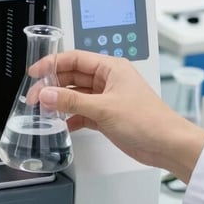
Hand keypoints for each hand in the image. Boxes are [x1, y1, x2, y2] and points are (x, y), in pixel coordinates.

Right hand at [32, 50, 203, 182]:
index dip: (52, 64)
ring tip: (44, 110)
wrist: (168, 145)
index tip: (35, 73)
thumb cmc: (149, 121)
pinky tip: (62, 124)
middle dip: (52, 85)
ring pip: (75, 95)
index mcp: (111, 68)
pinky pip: (82, 112)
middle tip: (35, 97)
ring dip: (60, 102)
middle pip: (72, 76)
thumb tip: (46, 94)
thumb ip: (71, 102)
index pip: (74, 58)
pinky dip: (70, 117)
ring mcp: (107, 98)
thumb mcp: (104, 108)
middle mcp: (108, 80)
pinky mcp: (107, 116)